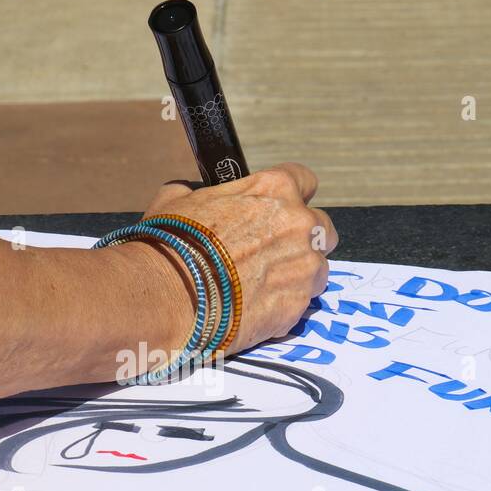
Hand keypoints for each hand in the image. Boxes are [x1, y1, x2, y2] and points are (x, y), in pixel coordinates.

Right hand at [137, 163, 335, 353]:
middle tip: (274, 253)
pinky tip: (255, 309)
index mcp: (275, 189)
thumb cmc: (171, 245)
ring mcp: (303, 268)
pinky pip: (301, 303)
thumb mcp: (176, 201)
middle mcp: (299, 225)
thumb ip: (196, 193)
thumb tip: (186, 192)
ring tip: (263, 288)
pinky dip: (284, 306)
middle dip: (303, 239)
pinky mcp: (297, 307)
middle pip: (322, 227)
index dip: (292, 197)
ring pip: (318, 269)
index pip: (305, 181)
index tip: (280, 210)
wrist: (168, 296)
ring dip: (297, 275)